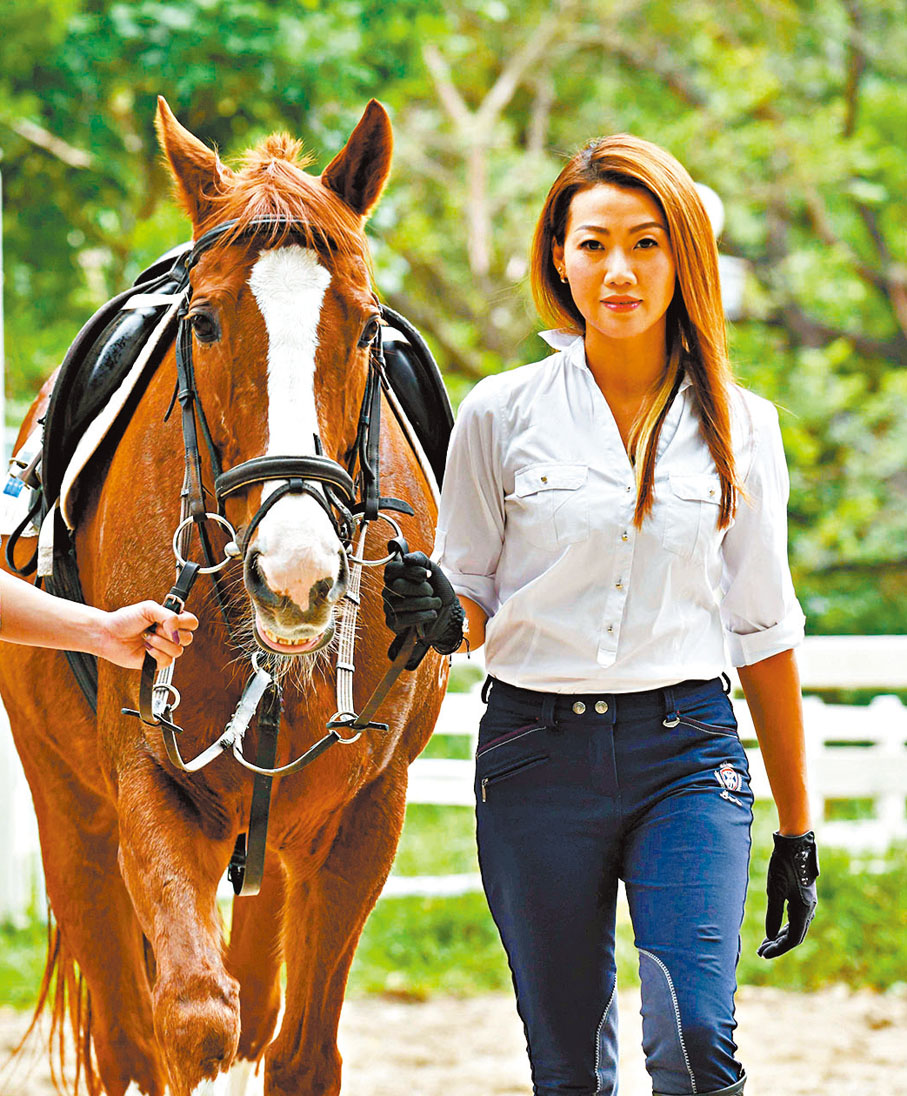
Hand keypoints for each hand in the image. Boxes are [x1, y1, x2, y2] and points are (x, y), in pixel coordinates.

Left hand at [97, 601, 198, 669]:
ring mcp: (165, 649)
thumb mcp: (148, 608)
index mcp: (171, 620)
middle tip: (153, 628)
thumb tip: (177, 633)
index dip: (183, 623)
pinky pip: (167, 662)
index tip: (169, 620)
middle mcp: (171, 635)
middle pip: (188, 638)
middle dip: (168, 633)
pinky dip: (155, 654)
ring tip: (146, 637)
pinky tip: (145, 648)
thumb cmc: (125, 619)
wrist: (108, 635)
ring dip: (159, 643)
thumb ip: (169, 616)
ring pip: (178, 651)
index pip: (192, 623)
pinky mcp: (157, 662)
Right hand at [382, 551, 463, 668]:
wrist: (448, 613)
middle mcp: (389, 591)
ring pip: (403, 603)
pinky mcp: (394, 623)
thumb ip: (420, 559)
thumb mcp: (433, 570)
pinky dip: (424, 615)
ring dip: (426, 603)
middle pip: (397, 586)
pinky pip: (405, 619)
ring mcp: (389, 607)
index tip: (426, 574)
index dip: (410, 571)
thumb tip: (406, 558)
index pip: (392, 569)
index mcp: (396, 576)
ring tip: (435, 603)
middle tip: (432, 592)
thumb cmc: (438, 590)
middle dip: (422, 589)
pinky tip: (431, 614)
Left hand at [758, 830, 818, 958]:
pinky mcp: (804, 895)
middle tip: (761, 952)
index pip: (792, 939)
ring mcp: (808, 902)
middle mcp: (808, 909)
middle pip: (795, 935)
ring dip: (780, 936)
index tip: (763, 954)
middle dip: (778, 945)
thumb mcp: (774, 890)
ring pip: (795, 926)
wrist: (795, 844)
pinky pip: (796, 917)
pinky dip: (784, 925)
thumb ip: (772, 915)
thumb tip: (770, 936)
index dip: (778, 949)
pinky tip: (776, 928)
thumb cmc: (783, 866)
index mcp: (803, 910)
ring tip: (765, 943)